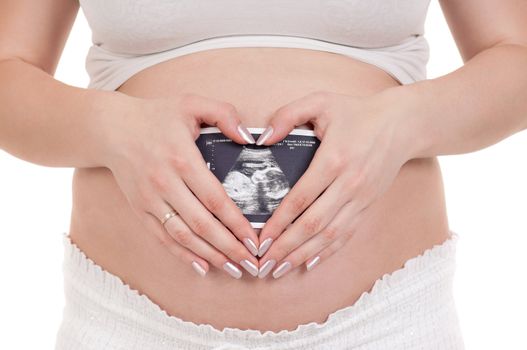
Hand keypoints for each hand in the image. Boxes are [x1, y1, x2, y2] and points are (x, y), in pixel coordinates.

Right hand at [101, 93, 260, 278]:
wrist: (111, 128)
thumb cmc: (156, 116)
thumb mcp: (192, 103)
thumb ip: (224, 113)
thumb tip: (249, 138)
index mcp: (182, 159)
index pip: (215, 199)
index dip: (236, 223)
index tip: (255, 239)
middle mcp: (165, 183)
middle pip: (202, 224)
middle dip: (229, 247)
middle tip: (251, 263)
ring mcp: (150, 199)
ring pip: (183, 236)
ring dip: (210, 255)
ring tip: (233, 269)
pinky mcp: (140, 209)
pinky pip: (163, 237)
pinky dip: (182, 254)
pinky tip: (202, 266)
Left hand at [255, 90, 412, 278]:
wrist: (403, 124)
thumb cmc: (358, 112)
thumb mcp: (321, 101)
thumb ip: (288, 115)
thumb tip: (261, 139)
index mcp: (334, 160)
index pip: (300, 199)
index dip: (279, 223)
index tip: (260, 239)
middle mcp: (349, 184)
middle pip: (313, 224)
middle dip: (286, 247)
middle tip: (264, 263)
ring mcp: (362, 198)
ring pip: (330, 234)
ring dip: (304, 254)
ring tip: (280, 269)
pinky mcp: (369, 205)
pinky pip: (347, 233)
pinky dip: (329, 250)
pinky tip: (310, 262)